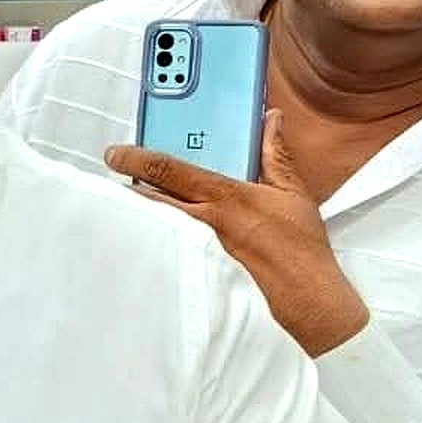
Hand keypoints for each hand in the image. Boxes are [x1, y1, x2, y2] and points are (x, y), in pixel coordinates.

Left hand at [103, 111, 368, 356]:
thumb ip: (275, 155)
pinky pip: (167, 252)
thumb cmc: (302, 250)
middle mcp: (207, 224)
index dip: (137, 159)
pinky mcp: (200, 275)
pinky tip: (144, 238)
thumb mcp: (293, 194)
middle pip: (150, 199)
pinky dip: (154, 240)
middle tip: (111, 172)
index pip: (170, 170)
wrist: (309, 302)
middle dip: (126, 185)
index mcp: (227, 198)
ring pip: (154, 226)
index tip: (115, 154)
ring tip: (122, 202)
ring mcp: (199, 252)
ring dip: (137, 212)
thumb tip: (271, 120)